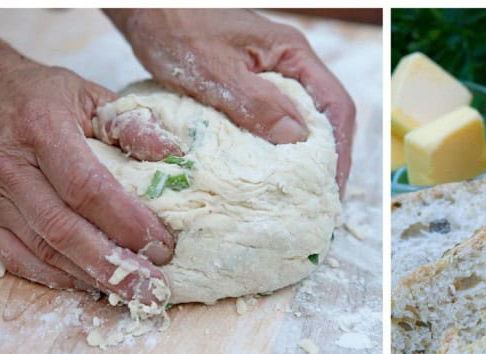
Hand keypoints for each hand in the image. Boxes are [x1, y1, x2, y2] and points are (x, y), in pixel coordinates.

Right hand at [0, 37, 175, 305]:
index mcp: (42, 128)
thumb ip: (131, 123)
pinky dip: (54, 277)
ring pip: (42, 250)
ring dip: (89, 278)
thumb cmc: (45, 96)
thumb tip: (174, 155)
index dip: (125, 222)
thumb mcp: (91, 96)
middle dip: (113, 265)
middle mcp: (9, 165)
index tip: (162, 245)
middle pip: (63, 229)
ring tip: (130, 293)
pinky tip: (88, 285)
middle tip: (152, 288)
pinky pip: (16, 258)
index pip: (87, 187)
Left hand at [106, 9, 355, 190]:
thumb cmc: (175, 26)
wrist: (144, 7)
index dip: (341, 151)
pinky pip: (265, 121)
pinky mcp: (242, 85)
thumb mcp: (214, 70)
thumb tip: (299, 140)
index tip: (331, 189)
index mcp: (291, 54)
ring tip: (288, 197)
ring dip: (295, 159)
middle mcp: (286, 64)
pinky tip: (255, 174)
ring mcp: (265, 74)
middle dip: (322, 161)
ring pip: (293, 122)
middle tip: (313, 202)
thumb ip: (256, 102)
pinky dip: (267, 149)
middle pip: (321, 118)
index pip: (337, 106)